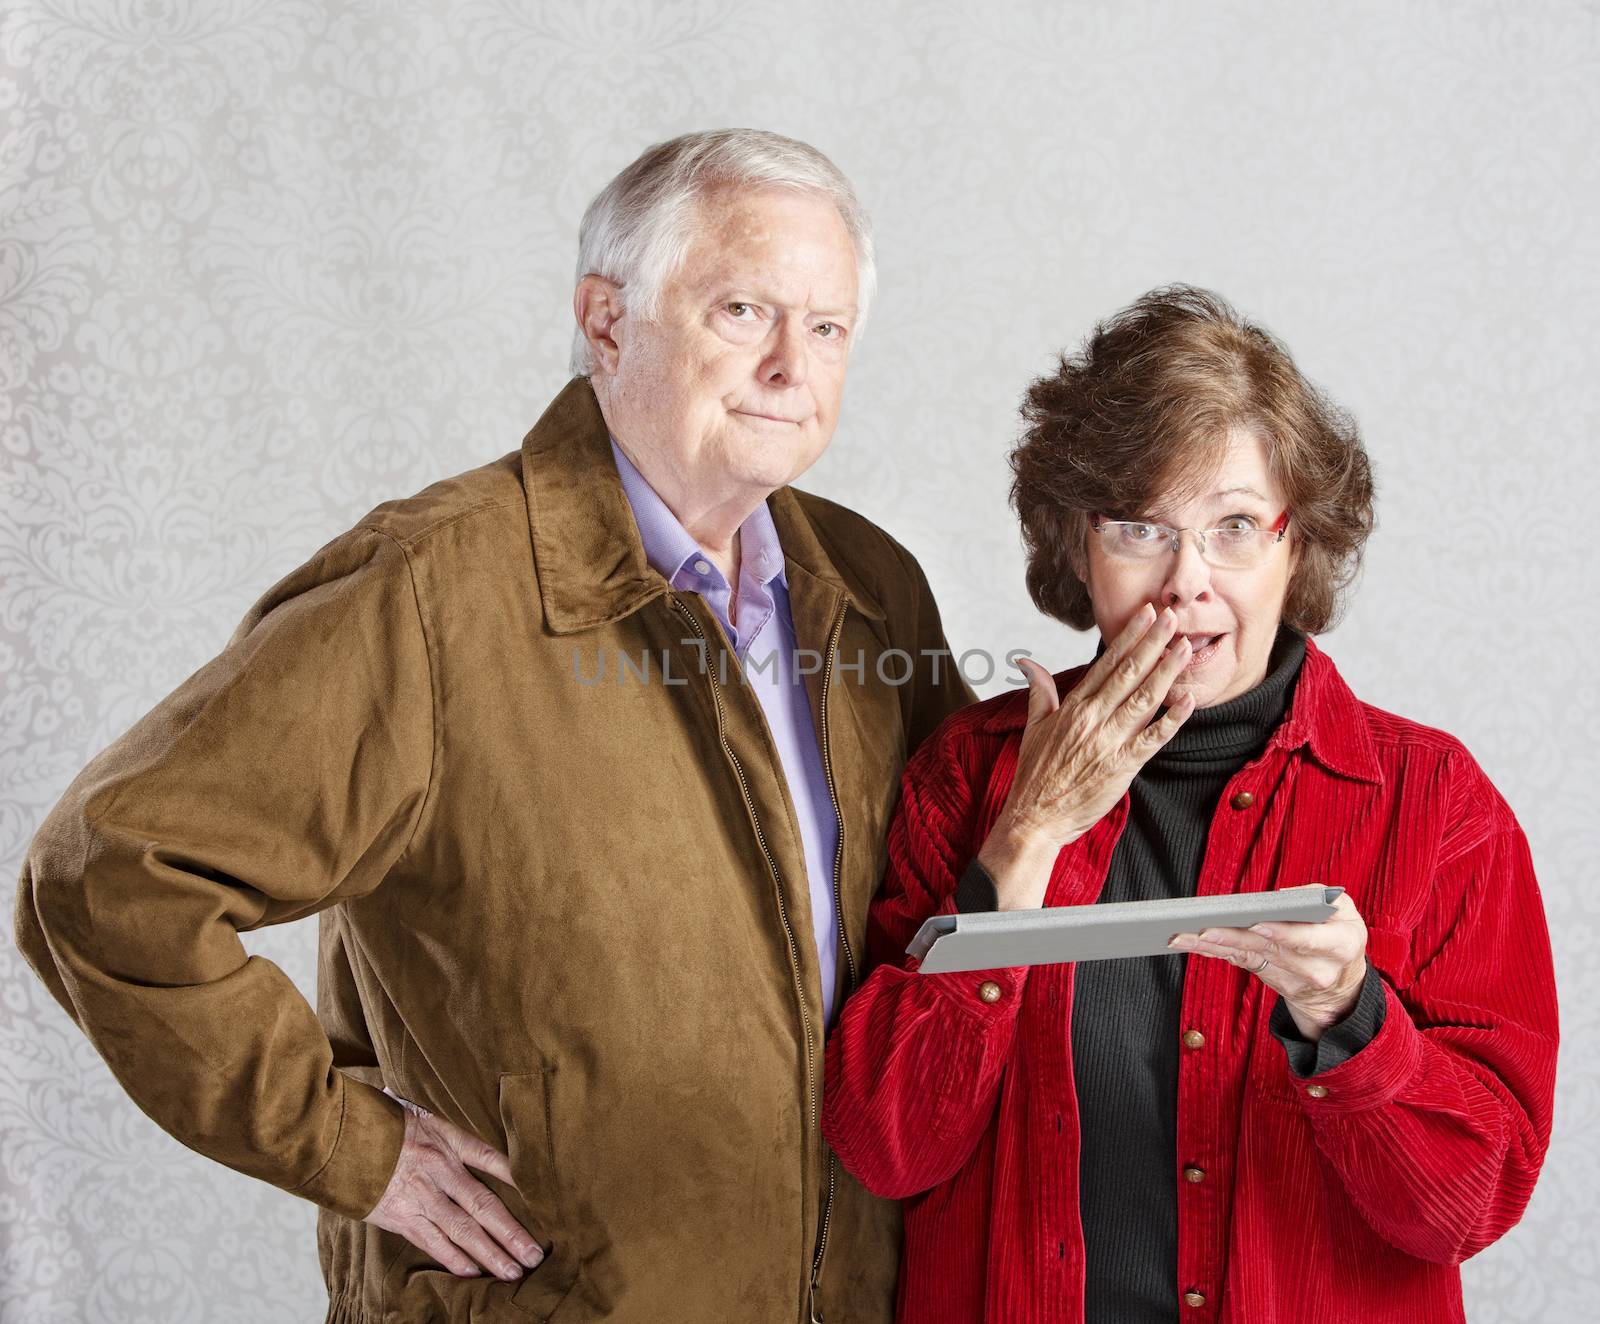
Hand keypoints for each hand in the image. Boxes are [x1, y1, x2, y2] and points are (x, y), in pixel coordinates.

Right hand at [364, 1102, 545, 1281]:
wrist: (335, 1139)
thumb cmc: (378, 1120)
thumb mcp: (416, 1106)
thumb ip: (439, 1114)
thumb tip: (462, 1104)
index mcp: (447, 1139)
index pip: (491, 1157)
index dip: (518, 1176)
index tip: (545, 1193)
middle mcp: (439, 1170)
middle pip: (484, 1205)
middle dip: (512, 1232)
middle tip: (535, 1254)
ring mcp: (420, 1196)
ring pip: (463, 1231)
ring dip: (490, 1253)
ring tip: (514, 1271)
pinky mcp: (400, 1216)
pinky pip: (432, 1242)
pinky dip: (454, 1259)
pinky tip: (474, 1272)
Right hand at [978, 603, 1195, 909]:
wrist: (1035, 818)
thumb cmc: (1035, 776)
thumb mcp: (1033, 727)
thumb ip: (1039, 691)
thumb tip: (1028, 662)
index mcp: (1073, 708)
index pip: (1106, 664)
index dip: (1128, 638)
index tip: (1146, 616)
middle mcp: (1092, 719)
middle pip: (1128, 674)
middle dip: (1152, 643)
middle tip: (1173, 618)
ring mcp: (1108, 742)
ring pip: (1143, 699)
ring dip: (1166, 672)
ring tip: (1184, 648)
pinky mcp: (1121, 767)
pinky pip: (1151, 738)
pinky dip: (1170, 719)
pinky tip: (1187, 701)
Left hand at [1167, 892, 1369, 1039]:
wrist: (1342, 987)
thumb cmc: (1339, 934)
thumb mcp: (1344, 911)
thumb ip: (1317, 896)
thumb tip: (1281, 896)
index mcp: (1342, 945)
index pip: (1310, 940)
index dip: (1283, 934)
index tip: (1258, 925)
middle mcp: (1319, 970)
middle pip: (1270, 951)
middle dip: (1234, 938)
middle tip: (1205, 929)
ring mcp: (1295, 981)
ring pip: (1249, 959)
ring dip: (1214, 946)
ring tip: (1185, 935)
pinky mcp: (1273, 982)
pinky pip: (1241, 963)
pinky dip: (1214, 952)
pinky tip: (1191, 943)